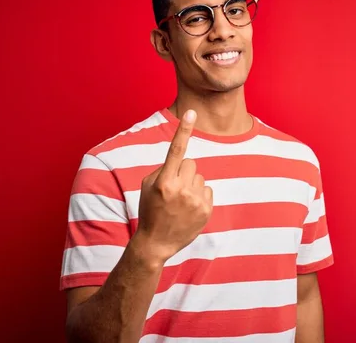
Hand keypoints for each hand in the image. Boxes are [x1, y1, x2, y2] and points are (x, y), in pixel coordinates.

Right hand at [134, 109, 212, 263]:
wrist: (156, 243)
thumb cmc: (150, 210)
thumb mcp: (148, 187)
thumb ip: (164, 169)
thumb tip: (182, 158)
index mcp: (164, 182)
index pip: (176, 150)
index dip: (184, 130)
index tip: (191, 112)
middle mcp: (181, 189)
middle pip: (190, 163)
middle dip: (183, 172)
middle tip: (173, 189)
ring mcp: (195, 201)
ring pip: (199, 177)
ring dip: (191, 184)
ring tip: (180, 202)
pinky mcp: (206, 210)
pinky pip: (207, 189)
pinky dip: (199, 196)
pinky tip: (189, 208)